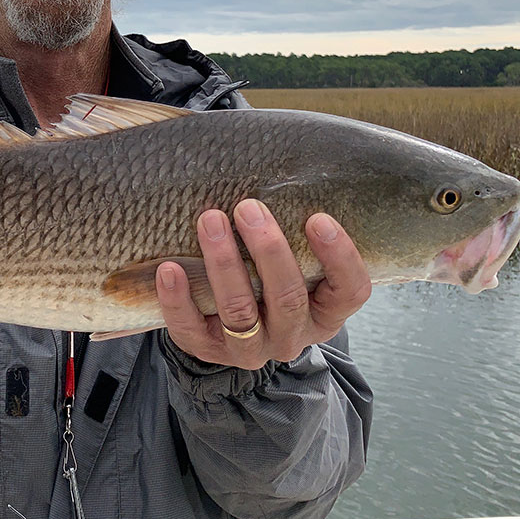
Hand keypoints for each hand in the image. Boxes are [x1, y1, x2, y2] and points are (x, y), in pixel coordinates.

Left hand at [156, 199, 370, 369]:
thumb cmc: (265, 279)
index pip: (350, 292)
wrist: (223, 328)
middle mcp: (291, 335)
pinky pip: (191, 328)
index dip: (340, 258)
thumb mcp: (292, 263)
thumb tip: (279, 168)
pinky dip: (178, 298)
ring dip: (224, 264)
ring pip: (240, 312)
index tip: (318, 218)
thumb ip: (293, 230)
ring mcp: (249, 348)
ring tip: (210, 220)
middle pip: (288, 298)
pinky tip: (170, 268)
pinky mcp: (207, 350)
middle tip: (248, 208)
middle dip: (268, 250)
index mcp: (324, 313)